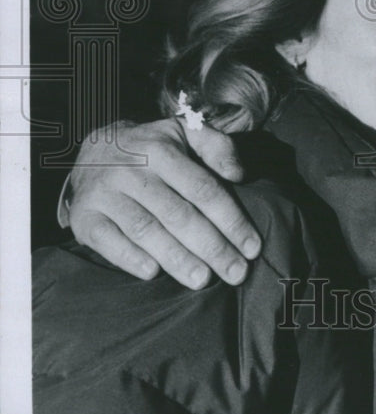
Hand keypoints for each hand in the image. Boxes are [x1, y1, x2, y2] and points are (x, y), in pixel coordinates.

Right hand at [66, 119, 260, 288]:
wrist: (94, 149)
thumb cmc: (153, 148)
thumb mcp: (184, 133)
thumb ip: (217, 147)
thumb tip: (239, 174)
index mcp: (161, 150)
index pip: (203, 189)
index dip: (231, 220)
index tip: (252, 248)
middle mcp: (132, 170)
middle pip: (178, 214)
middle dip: (212, 247)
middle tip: (236, 273)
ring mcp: (105, 194)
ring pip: (146, 230)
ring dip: (177, 258)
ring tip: (203, 280)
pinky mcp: (84, 216)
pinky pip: (107, 241)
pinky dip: (130, 257)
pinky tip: (153, 273)